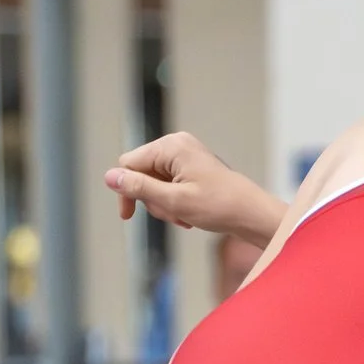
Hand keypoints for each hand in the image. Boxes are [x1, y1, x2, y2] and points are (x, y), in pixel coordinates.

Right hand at [105, 133, 282, 244]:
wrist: (254, 215)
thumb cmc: (221, 207)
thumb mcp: (174, 200)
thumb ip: (140, 188)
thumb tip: (110, 177)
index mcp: (171, 146)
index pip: (129, 164)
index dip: (127, 191)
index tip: (128, 216)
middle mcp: (177, 146)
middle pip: (142, 174)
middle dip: (152, 200)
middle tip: (173, 215)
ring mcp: (186, 156)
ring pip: (155, 184)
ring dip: (165, 205)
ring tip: (184, 217)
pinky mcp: (192, 169)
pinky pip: (170, 186)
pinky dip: (175, 204)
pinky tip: (189, 217)